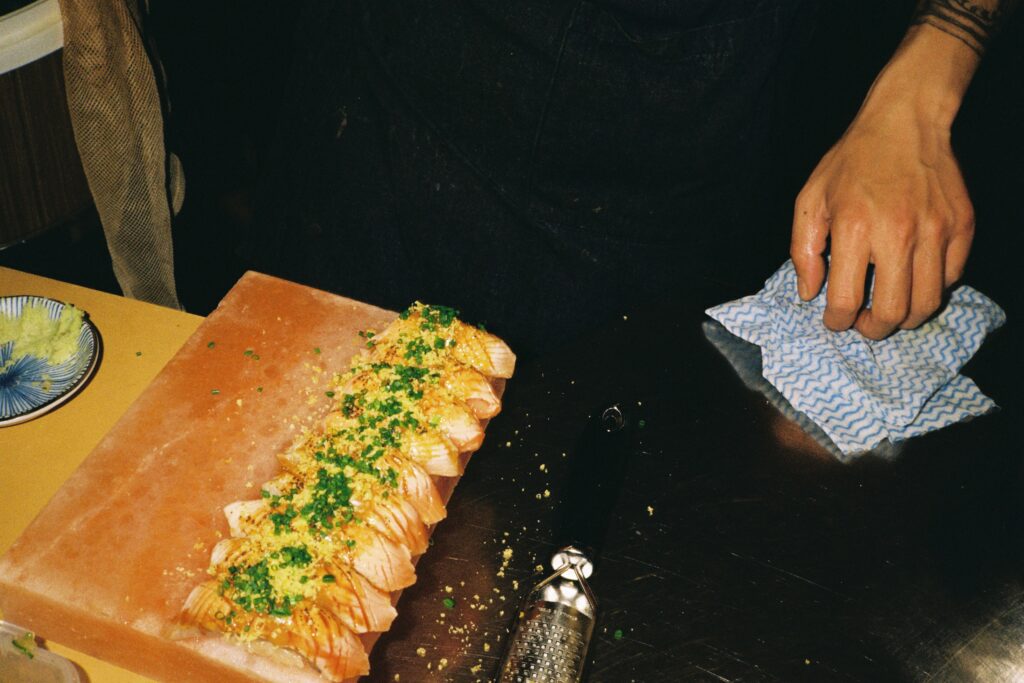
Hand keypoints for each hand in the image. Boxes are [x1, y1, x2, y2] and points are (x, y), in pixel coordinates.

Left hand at [790, 26, 979, 339]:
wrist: (904, 123)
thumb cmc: (852, 163)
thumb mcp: (810, 200)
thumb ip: (803, 251)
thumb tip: (810, 293)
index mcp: (854, 228)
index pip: (846, 300)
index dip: (837, 321)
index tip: (835, 320)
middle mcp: (898, 233)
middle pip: (892, 313)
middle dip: (872, 329)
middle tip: (863, 323)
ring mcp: (936, 231)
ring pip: (927, 304)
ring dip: (904, 317)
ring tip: (888, 309)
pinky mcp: (962, 227)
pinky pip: (951, 279)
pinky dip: (931, 290)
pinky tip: (912, 281)